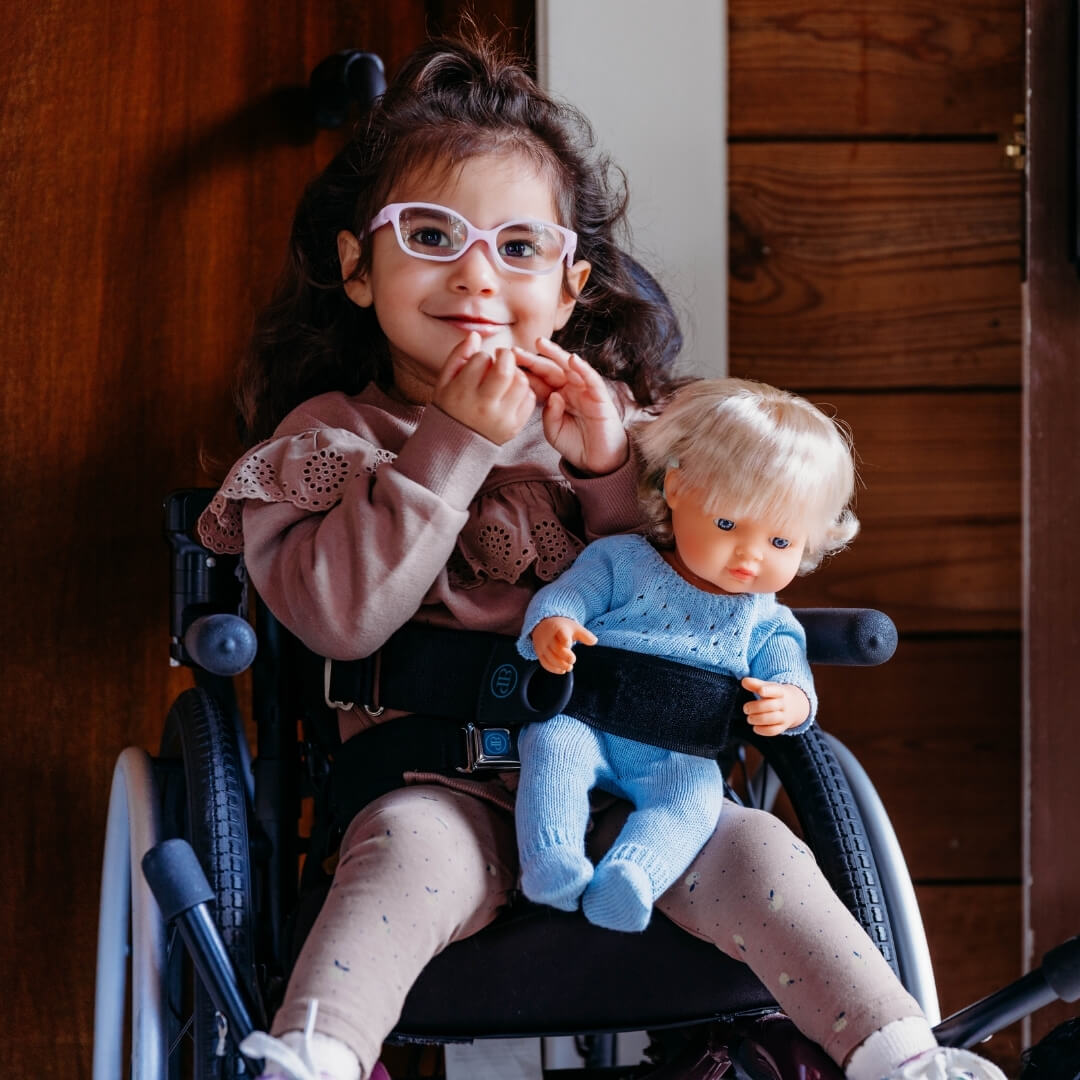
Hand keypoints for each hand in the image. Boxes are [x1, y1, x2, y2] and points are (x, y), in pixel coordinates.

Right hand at [433, 332, 535, 445]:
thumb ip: (458, 356)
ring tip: (506, 377)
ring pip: (522, 383)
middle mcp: (484, 406)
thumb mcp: (444, 381)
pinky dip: (524, 391)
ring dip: (517, 373)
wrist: (455, 444)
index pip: (482, 360)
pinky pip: (530, 399)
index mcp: (463, 392)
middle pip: (506, 370)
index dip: (483, 356)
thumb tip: (475, 336)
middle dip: (506, 357)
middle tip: (502, 358)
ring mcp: (502, 418)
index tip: (479, 363)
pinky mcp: (515, 426)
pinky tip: (511, 392)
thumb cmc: (450, 407)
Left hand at [513, 338, 627, 474]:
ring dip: (556, 354)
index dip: (523, 372)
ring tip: (540, 344)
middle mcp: (569, 389)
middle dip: (532, 359)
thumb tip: (553, 396)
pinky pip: (592, 379)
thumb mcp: (554, 431)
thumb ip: (549, 415)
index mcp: (555, 397)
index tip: (504, 364)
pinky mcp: (600, 396)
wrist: (598, 461)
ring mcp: (585, 391)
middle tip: (514, 351)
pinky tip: (572, 359)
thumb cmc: (575, 445)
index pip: (538, 381)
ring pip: (569, 367)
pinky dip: (583, 369)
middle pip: (549, 369)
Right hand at [531, 616, 597, 673]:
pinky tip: (562, 670)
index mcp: (558, 628)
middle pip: (556, 649)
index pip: (561, 634)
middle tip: (572, 660)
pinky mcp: (539, 653)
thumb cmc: (561, 627)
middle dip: (565, 657)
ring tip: (569, 667)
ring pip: (550, 658)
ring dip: (560, 665)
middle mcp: (548, 637)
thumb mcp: (574, 627)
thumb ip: (585, 635)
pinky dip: (553, 669)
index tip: (568, 644)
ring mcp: (543, 646)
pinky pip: (544, 663)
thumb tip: (594, 641)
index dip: (565, 640)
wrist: (543, 624)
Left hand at [740, 677, 809, 736]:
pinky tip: (755, 727)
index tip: (760, 691)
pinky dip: (763, 730)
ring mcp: (784, 716)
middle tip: (746, 708)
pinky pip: (773, 731)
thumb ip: (755, 684)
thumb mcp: (767, 687)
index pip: (775, 690)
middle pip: (772, 706)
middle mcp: (783, 704)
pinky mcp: (782, 727)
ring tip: (749, 718)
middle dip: (756, 707)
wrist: (794, 706)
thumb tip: (744, 681)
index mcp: (780, 692)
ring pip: (773, 719)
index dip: (768, 690)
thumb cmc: (774, 695)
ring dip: (758, 719)